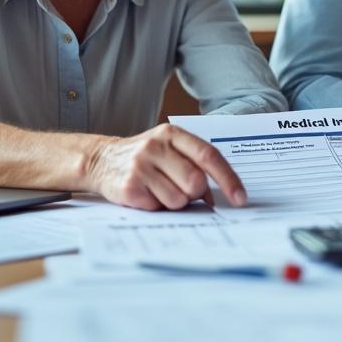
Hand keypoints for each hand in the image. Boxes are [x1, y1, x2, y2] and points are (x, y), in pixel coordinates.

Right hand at [86, 124, 245, 210]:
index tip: (240, 198)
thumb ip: (194, 164)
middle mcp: (156, 146)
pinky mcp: (129, 187)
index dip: (228, 179)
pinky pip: (159, 208)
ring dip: (175, 202)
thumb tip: (217, 196)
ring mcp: (140, 166)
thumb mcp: (169, 149)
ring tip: (159, 189)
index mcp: (172, 133)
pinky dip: (157, 206)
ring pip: (178, 199)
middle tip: (183, 189)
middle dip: (195, 193)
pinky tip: (146, 194)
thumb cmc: (146, 158)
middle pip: (195, 182)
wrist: (101, 160)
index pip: (209, 155)